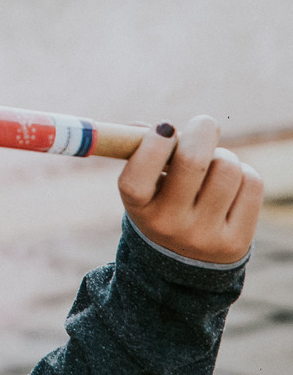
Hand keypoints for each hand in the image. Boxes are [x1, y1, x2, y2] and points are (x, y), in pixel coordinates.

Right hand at [118, 115, 263, 264]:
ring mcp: (204, 235)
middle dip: (201, 130)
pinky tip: (231, 184)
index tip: (166, 127)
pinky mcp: (236, 241)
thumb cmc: (160, 203)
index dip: (153, 145)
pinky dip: (243, 173)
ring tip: (214, 164)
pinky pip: (251, 184)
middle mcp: (169, 225)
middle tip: (203, 124)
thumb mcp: (143, 184)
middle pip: (192, 160)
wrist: (184, 262)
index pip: (138, 176)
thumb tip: (158, 127)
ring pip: (227, 167)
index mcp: (138, 207)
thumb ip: (141, 150)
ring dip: (223, 155)